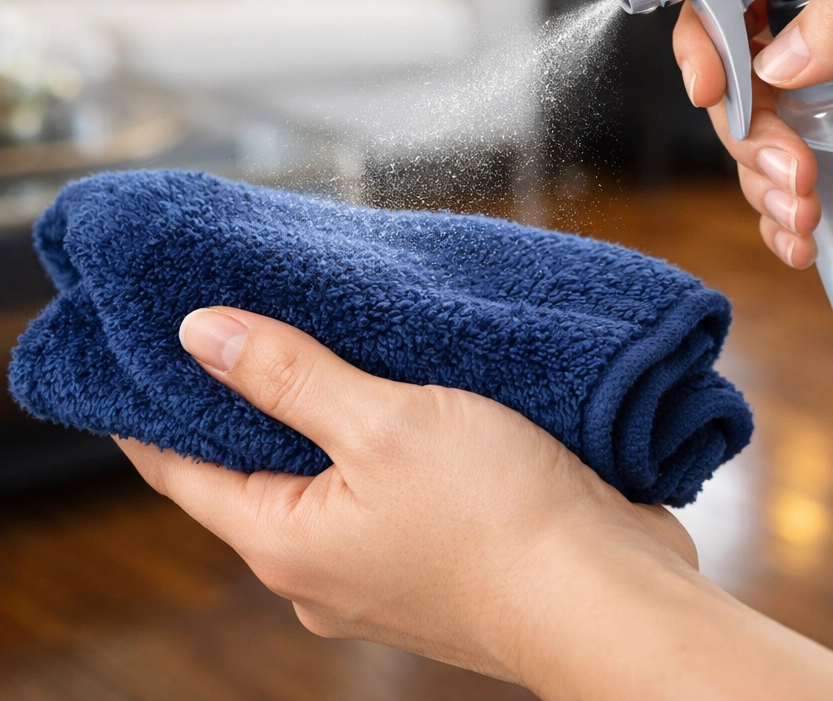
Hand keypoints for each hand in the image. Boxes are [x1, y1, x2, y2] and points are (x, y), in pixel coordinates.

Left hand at [115, 306, 698, 691]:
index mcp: (285, 542)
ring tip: (324, 340)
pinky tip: (399, 390)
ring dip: (319, 413)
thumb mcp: (383, 423)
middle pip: (250, 470)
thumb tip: (199, 334)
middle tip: (238, 321)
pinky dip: (375, 435)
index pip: (179, 469)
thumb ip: (289, 376)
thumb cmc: (499, 518)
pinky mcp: (434, 550)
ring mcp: (378, 563)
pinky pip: (380, 484)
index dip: (150, 407)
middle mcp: (321, 567)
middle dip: (241, 400)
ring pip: (323, 473)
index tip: (141, 349)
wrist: (607, 595)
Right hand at [673, 0, 832, 267]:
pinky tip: (802, 237)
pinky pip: (800, 171)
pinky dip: (786, 211)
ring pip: (764, 131)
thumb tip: (773, 65)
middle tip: (791, 174)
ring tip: (804, 216)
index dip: (710, 35)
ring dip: (764, 182)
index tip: (712, 89)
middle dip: (750, 134)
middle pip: (744, 75)